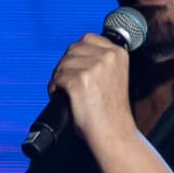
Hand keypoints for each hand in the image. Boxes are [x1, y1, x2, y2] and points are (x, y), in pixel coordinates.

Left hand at [46, 25, 138, 153]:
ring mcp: (94, 67)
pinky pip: (57, 79)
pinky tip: (62, 97)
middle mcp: (108, 56)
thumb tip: (73, 54)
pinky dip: (55, 89)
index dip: (77, 54)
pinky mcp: (80, 80)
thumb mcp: (113, 76)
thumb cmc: (111, 110)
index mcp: (118, 52)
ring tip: (66, 92)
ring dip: (59, 78)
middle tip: (68, 83)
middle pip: (72, 50)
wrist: (114, 133)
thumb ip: (100, 61)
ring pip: (62, 64)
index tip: (76, 68)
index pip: (87, 39)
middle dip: (66, 66)